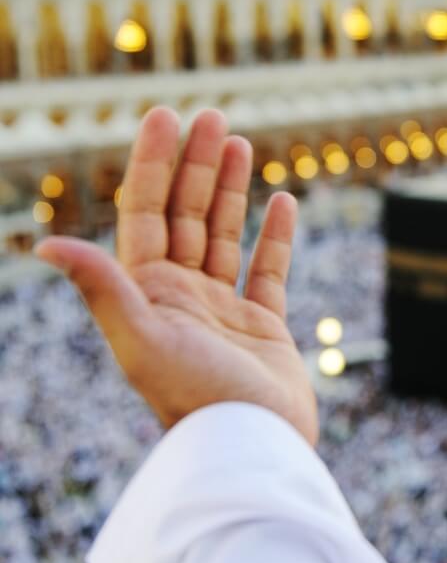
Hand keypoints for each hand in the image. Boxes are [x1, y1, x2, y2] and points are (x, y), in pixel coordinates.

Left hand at [36, 108, 317, 443]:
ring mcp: (223, 309)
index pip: (148, 213)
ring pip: (224, 234)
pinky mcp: (263, 327)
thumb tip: (46, 244)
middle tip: (212, 116)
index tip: (168, 117)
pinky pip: (268, 269)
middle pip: (186, 214)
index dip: (155, 163)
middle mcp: (181, 296)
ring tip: (241, 143)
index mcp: (147, 293)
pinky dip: (276, 234)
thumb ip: (103, 288)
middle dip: (197, 164)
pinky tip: (283, 201)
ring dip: (230, 188)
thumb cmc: (196, 399)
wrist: (253, 446)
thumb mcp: (143, 340)